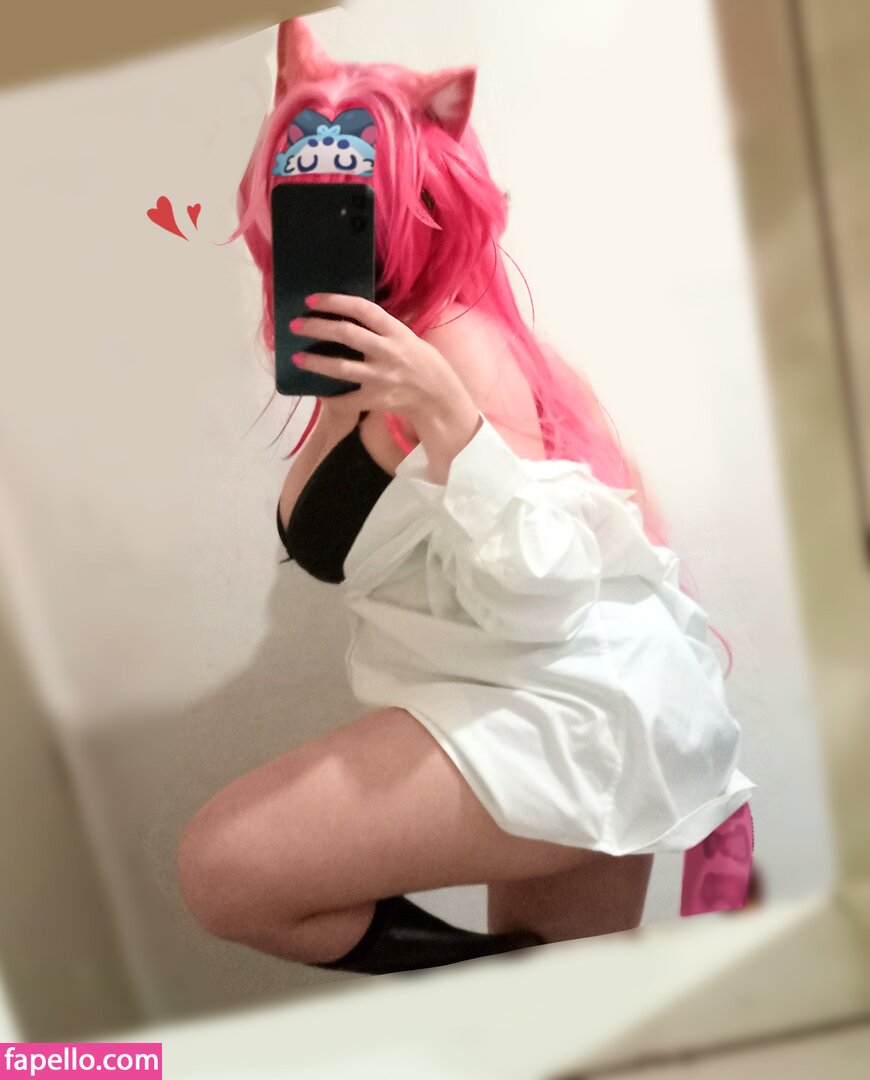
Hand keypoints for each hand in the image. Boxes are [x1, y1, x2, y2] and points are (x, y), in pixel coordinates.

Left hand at [288, 293, 472, 424]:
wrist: (438, 397)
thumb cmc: (420, 362)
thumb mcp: (407, 338)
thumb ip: (381, 328)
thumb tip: (347, 314)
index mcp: (396, 332)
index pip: (363, 309)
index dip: (336, 301)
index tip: (312, 300)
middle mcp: (388, 352)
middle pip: (346, 334)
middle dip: (317, 327)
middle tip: (296, 325)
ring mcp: (382, 377)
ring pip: (341, 368)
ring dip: (315, 361)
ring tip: (296, 357)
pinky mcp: (377, 400)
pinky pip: (348, 399)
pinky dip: (331, 396)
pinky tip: (316, 391)